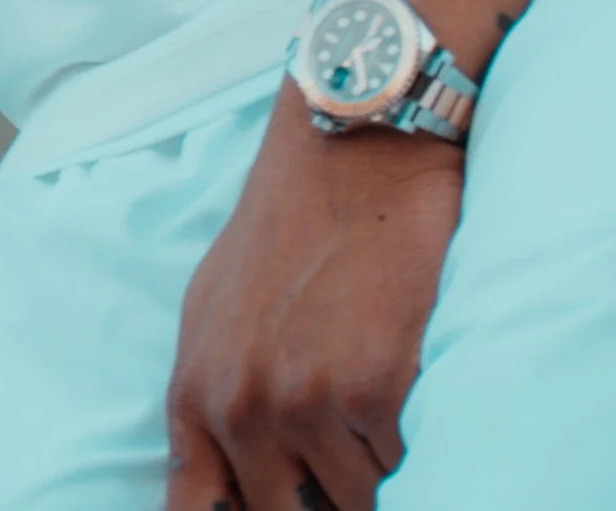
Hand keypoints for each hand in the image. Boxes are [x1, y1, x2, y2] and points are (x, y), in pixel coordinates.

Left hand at [165, 89, 461, 510]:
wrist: (356, 141)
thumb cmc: (291, 224)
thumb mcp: (215, 315)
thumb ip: (213, 407)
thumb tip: (222, 495)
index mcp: (196, 395)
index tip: (287, 502)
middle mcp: (244, 407)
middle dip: (325, 497)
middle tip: (347, 438)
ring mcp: (308, 400)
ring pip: (359, 502)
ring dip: (379, 470)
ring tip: (382, 399)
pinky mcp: (377, 388)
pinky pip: (409, 467)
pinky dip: (418, 442)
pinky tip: (412, 378)